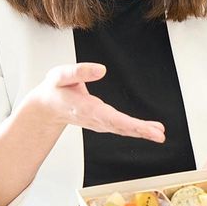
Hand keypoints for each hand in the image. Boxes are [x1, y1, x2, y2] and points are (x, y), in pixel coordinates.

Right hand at [25, 62, 164, 142]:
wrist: (47, 107)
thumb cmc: (55, 89)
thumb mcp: (60, 75)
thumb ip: (79, 71)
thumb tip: (101, 70)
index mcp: (85, 108)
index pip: (110, 118)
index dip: (129, 124)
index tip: (144, 129)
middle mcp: (94, 119)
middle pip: (120, 126)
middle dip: (140, 131)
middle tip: (159, 135)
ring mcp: (99, 122)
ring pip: (122, 129)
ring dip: (141, 131)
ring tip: (158, 133)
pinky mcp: (102, 122)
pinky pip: (120, 127)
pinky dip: (135, 129)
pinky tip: (148, 129)